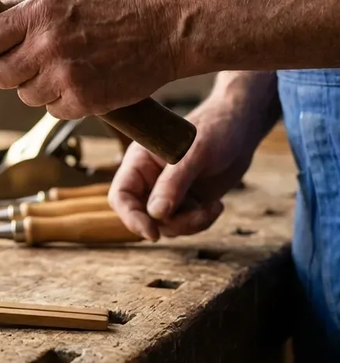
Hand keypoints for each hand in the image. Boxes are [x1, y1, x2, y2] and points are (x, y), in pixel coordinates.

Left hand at [0, 0, 179, 117]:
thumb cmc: (120, 5)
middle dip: (9, 72)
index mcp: (39, 12)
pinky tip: (83, 82)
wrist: (170, 29)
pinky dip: (63, 102)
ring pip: (25, 96)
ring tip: (66, 68)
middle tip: (29, 64)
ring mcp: (65, 76)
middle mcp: (47, 44)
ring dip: (38, 87)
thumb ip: (26, 5)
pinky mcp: (84, 102)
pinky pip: (53, 111)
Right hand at [107, 97, 258, 240]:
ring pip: (165, 225)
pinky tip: (216, 205)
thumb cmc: (214, 130)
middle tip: (198, 213)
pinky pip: (184, 225)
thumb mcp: (194, 154)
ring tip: (213, 206)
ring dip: (190, 224)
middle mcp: (149, 179)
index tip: (153, 234)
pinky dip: (201, 222)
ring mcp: (167, 193)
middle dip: (171, 223)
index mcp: (139, 162)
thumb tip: (156, 215)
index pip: (121, 195)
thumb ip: (174, 183)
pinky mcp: (186, 202)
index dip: (131, 217)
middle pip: (143, 216)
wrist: (241, 128)